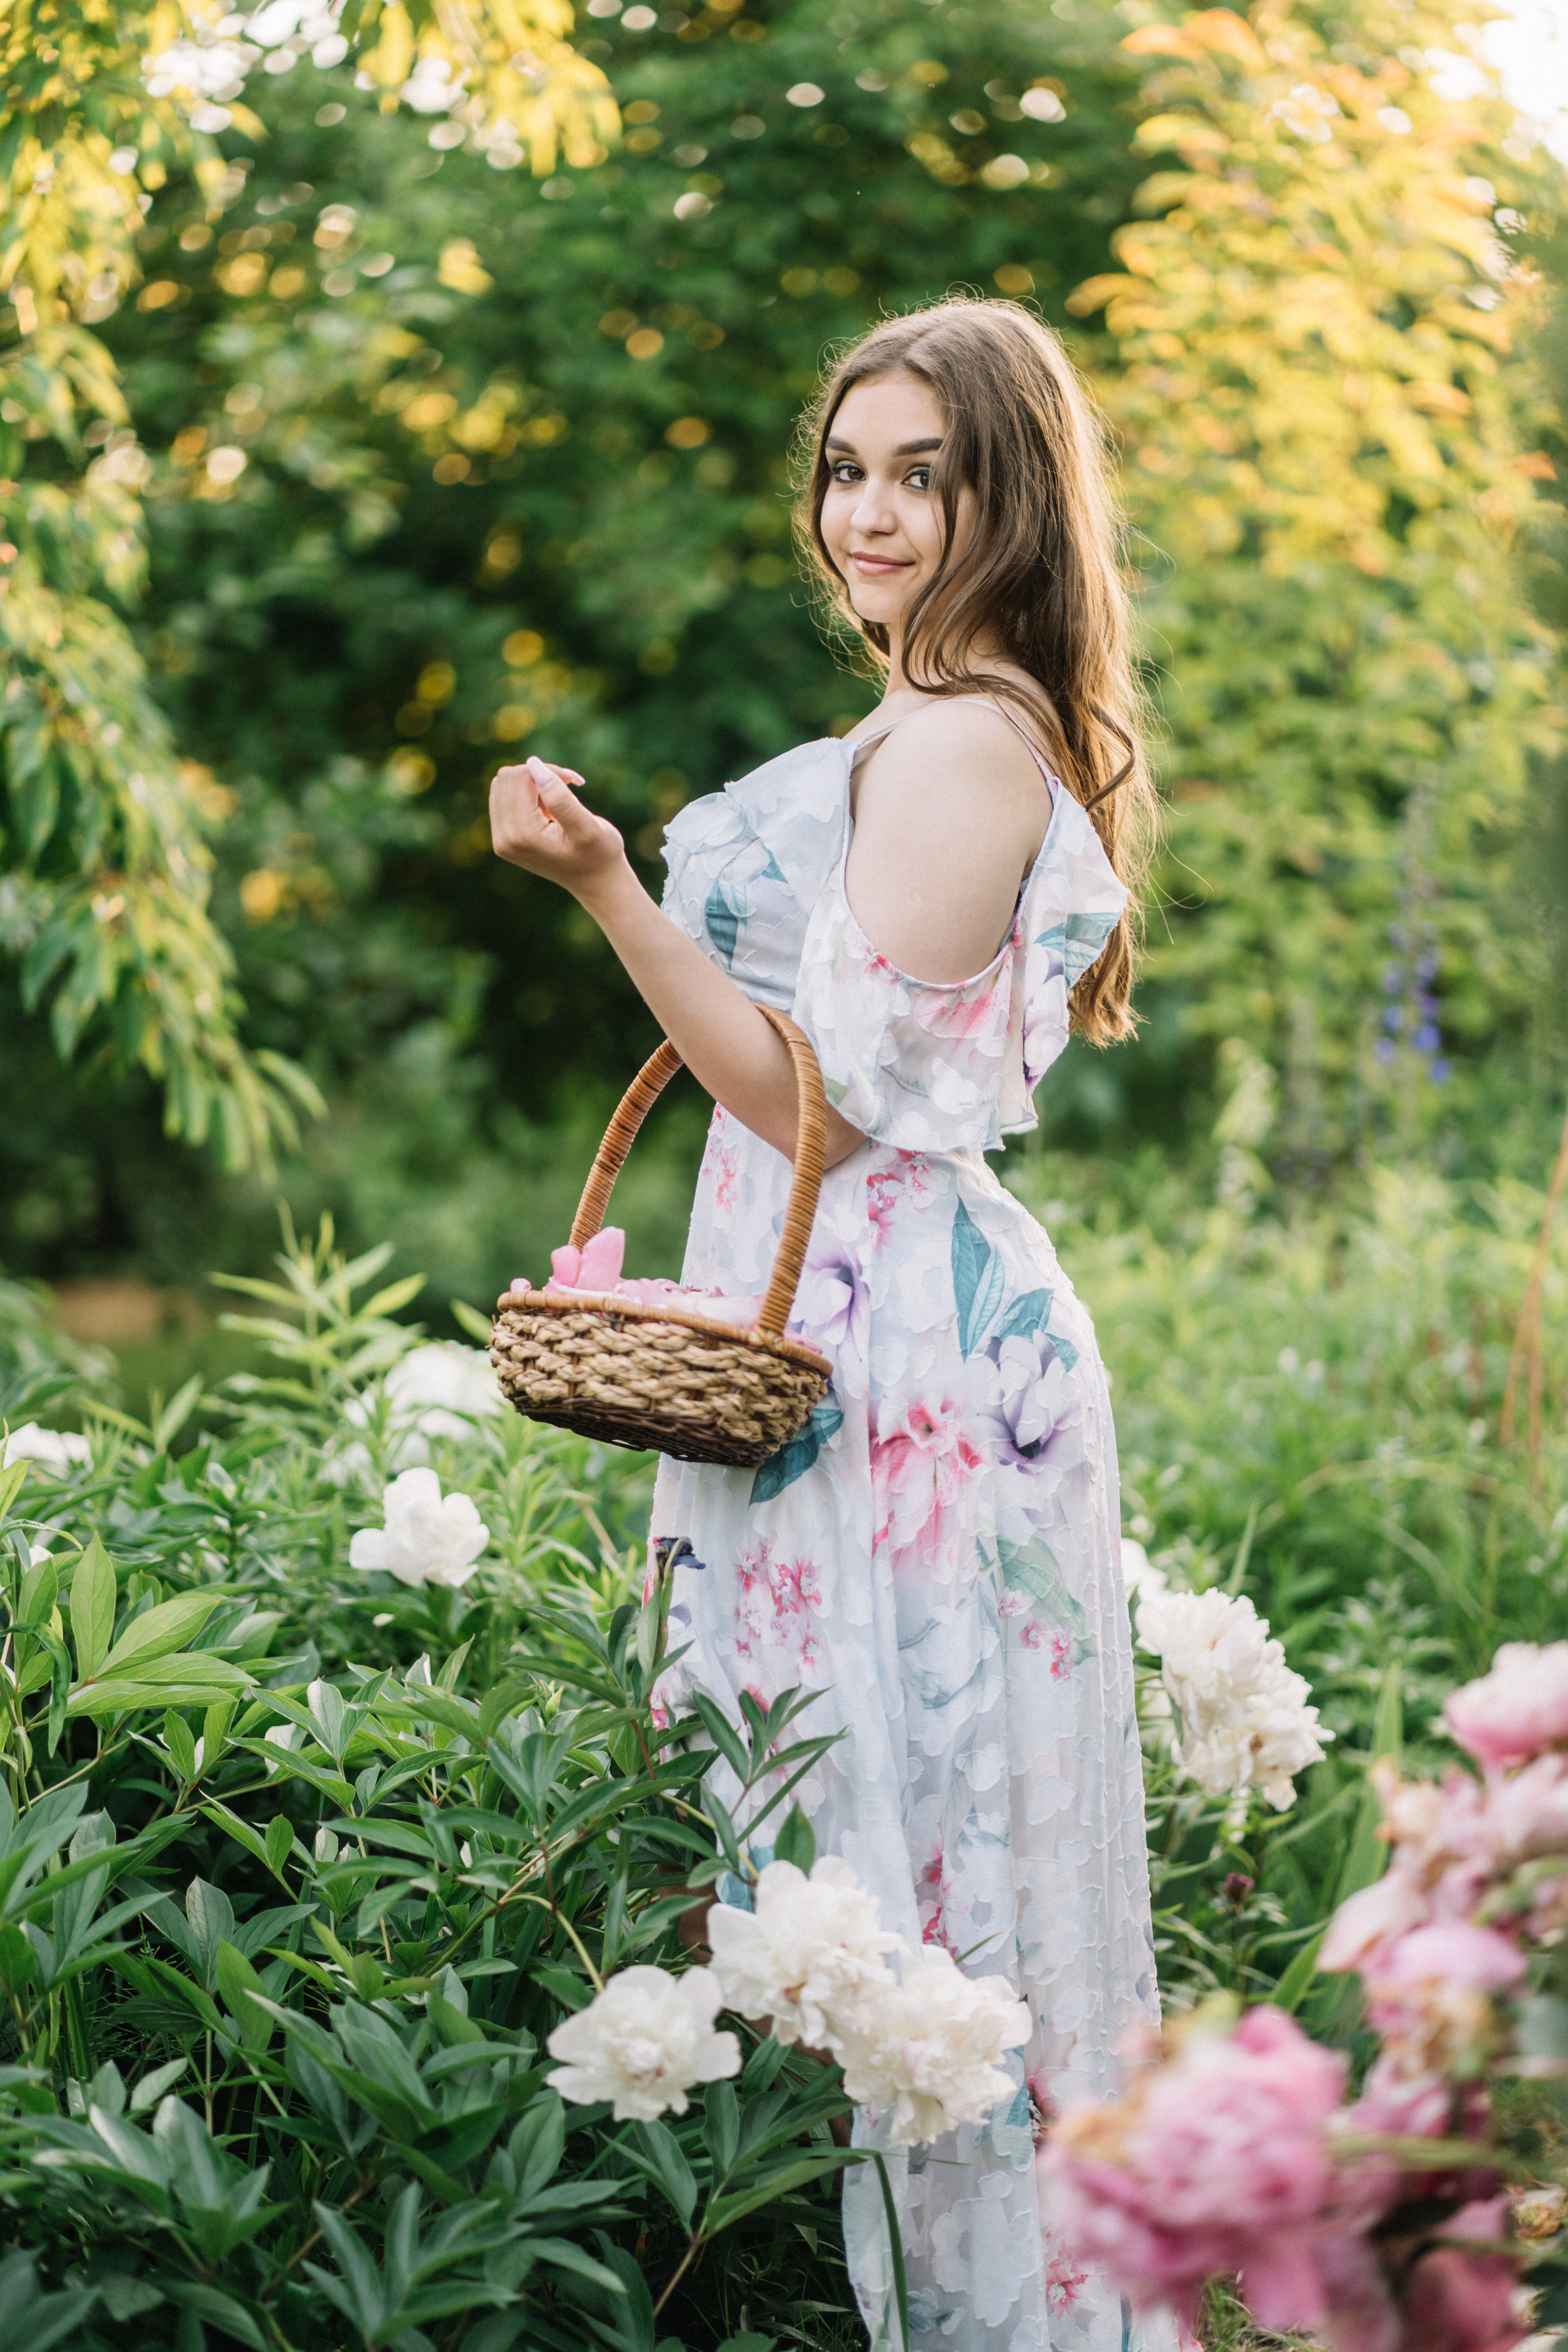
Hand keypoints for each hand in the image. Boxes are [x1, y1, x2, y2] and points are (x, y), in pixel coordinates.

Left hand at [489, 756, 626, 896]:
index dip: (548, 771)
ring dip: (531, 784)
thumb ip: (561, 798)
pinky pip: (502, 796)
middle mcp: (504, 839)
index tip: (572, 782)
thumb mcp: (588, 827)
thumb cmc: (599, 854)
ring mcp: (500, 840)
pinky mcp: (502, 837)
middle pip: (507, 778)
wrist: (594, 881)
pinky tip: (546, 809)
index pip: (520, 778)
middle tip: (566, 787)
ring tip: (556, 802)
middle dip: (538, 775)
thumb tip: (533, 764)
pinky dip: (525, 793)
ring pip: (503, 784)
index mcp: (523, 835)